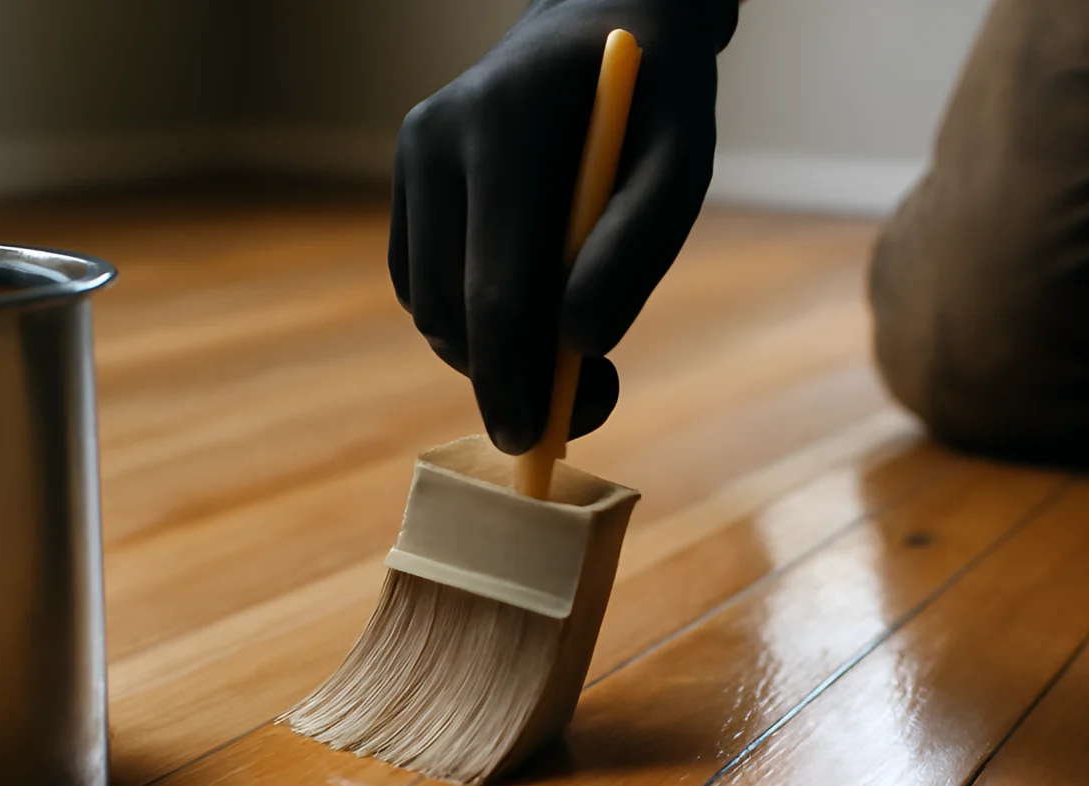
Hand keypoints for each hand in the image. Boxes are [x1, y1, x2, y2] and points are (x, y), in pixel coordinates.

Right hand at [389, 0, 735, 453]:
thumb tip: (582, 344)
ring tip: (571, 352)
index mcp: (503, 127)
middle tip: (586, 403)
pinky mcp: (407, 180)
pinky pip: (423, 286)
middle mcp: (437, 138)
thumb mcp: (681, 160)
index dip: (512, 379)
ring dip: (488, 355)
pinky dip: (468, 321)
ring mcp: (412, 157)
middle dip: (505, 379)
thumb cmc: (655, 97)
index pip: (495, 288)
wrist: (600, 19)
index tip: (534, 442)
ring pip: (430, 307)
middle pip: (451, 309)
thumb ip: (638, 248)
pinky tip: (529, 305)